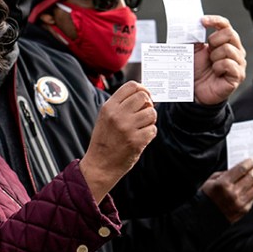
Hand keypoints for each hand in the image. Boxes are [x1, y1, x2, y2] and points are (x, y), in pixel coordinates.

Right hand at [79, 82, 156, 200]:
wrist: (99, 165)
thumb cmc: (104, 141)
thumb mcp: (105, 118)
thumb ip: (120, 105)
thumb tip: (143, 96)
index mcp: (109, 107)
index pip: (131, 86)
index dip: (143, 89)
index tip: (145, 96)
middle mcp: (118, 115)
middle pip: (144, 97)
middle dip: (148, 104)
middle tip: (145, 112)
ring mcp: (127, 128)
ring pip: (152, 113)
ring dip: (150, 119)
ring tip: (142, 127)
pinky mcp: (136, 141)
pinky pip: (153, 129)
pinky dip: (150, 133)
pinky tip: (141, 137)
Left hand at [193, 15, 245, 105]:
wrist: (194, 91)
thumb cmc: (196, 70)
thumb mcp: (192, 51)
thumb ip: (193, 37)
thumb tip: (189, 24)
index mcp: (226, 42)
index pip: (225, 25)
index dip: (215, 20)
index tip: (202, 21)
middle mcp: (236, 50)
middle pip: (230, 34)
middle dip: (214, 41)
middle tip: (208, 52)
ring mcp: (239, 63)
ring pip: (228, 49)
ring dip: (214, 57)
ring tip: (211, 66)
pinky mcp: (238, 75)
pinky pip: (229, 64)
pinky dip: (219, 67)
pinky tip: (216, 73)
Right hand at [201, 159, 252, 222]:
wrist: (205, 216)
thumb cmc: (207, 197)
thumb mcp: (211, 181)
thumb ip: (225, 173)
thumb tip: (239, 169)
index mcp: (223, 184)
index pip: (242, 169)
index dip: (249, 162)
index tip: (252, 160)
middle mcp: (233, 193)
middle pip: (252, 177)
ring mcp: (240, 202)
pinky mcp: (244, 209)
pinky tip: (251, 186)